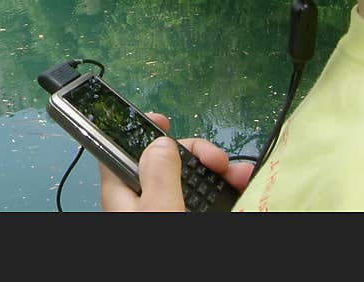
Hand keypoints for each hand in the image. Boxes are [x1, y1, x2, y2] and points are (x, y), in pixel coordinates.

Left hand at [99, 113, 253, 210]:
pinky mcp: (184, 216)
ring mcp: (164, 208)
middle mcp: (142, 198)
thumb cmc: (162, 246)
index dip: (141, 128)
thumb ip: (158, 173)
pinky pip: (203, 198)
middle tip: (220, 160)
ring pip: (188, 178)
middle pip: (166, 160)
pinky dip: (223, 189)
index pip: (122, 147)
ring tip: (241, 175)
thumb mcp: (158, 208)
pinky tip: (242, 186)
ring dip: (216, 171)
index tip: (164, 118)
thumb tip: (161, 140)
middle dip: (196, 153)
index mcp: (123, 190)